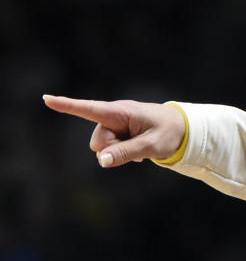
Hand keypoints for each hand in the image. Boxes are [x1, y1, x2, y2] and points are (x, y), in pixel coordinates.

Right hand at [43, 95, 184, 166]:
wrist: (184, 130)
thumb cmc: (170, 133)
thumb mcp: (152, 146)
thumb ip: (127, 153)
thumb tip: (102, 161)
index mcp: (121, 112)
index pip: (89, 109)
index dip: (67, 105)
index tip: (46, 98)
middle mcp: (115, 116)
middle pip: (98, 141)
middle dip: (112, 150)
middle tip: (139, 149)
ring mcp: (116, 125)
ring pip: (103, 148)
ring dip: (119, 153)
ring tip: (142, 147)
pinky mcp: (119, 133)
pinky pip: (111, 150)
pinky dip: (123, 153)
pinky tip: (140, 150)